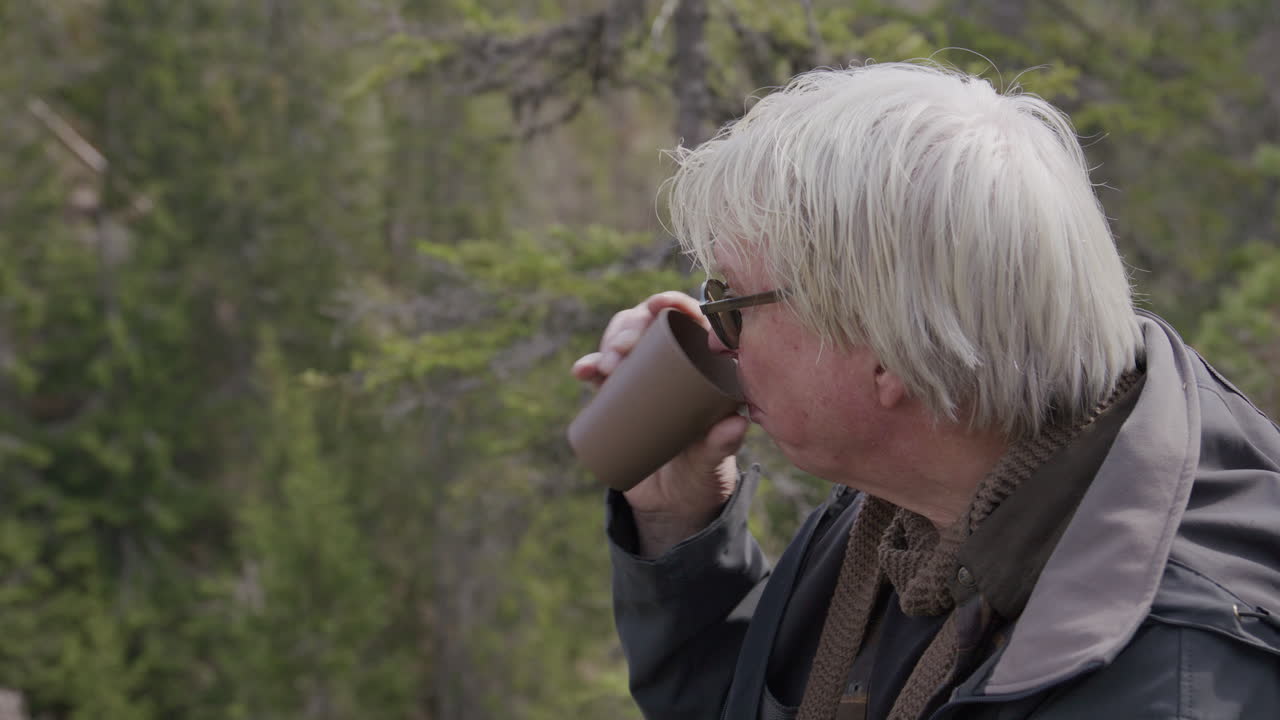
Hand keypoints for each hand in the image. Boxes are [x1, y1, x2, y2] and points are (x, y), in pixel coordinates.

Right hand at [572, 292, 749, 555]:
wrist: (671, 504)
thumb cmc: (703, 474)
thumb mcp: (715, 460)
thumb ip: (724, 444)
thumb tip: (734, 424)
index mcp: (703, 366)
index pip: (691, 323)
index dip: (677, 305)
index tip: (665, 306)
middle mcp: (670, 363)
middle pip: (649, 326)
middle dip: (633, 327)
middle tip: (624, 349)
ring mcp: (641, 378)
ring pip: (622, 343)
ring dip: (610, 344)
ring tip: (607, 365)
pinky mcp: (616, 396)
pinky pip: (599, 373)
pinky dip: (588, 367)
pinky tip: (581, 370)